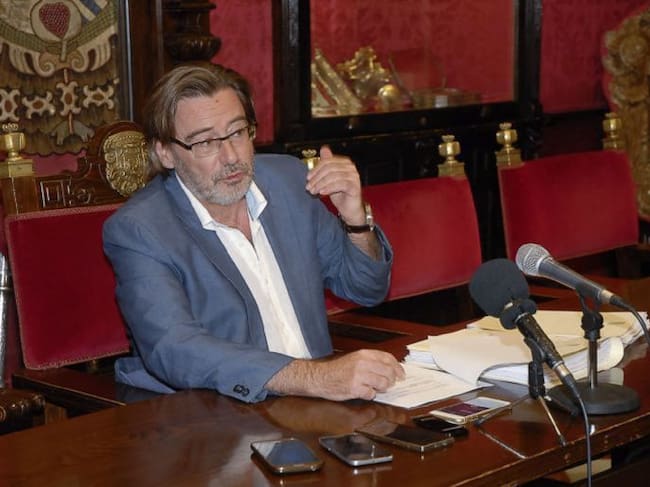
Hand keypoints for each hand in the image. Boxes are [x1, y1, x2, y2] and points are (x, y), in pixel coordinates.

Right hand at [268, 349, 405, 401]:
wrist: (320, 377)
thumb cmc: (337, 369)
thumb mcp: (354, 359)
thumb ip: (370, 361)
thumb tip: (390, 368)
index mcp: (363, 354)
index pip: (388, 358)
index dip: (397, 367)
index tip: (401, 374)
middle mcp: (363, 363)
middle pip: (388, 372)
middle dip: (391, 380)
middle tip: (388, 384)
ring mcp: (359, 376)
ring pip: (383, 384)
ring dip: (381, 388)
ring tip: (374, 388)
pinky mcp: (355, 388)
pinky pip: (371, 394)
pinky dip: (370, 395)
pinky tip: (363, 392)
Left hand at [305, 145, 365, 225]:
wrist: (349, 208)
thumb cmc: (340, 193)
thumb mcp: (330, 178)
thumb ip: (326, 165)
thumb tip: (324, 149)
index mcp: (344, 163)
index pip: (327, 161)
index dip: (316, 169)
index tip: (308, 178)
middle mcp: (350, 168)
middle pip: (329, 168)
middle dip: (317, 178)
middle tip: (309, 186)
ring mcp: (354, 177)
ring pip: (333, 176)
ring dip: (321, 184)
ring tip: (314, 191)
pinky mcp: (355, 186)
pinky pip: (340, 184)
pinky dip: (329, 188)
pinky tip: (322, 193)